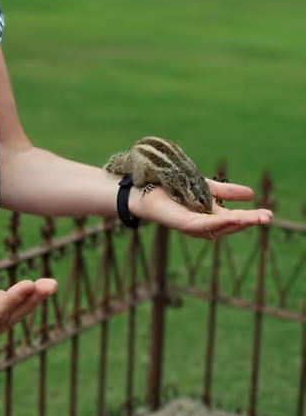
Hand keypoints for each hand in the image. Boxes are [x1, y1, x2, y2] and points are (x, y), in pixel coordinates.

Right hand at [0, 272, 57, 348]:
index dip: (12, 300)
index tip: (28, 285)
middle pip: (9, 315)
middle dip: (30, 298)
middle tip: (49, 284)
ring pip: (16, 312)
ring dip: (34, 298)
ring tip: (50, 284)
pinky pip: (15, 307)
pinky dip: (29, 297)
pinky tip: (42, 288)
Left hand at [129, 178, 272, 240]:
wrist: (146, 186)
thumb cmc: (173, 187)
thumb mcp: (206, 187)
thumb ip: (227, 192)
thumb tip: (252, 194)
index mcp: (210, 217)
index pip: (234, 220)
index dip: (251, 218)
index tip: (269, 214)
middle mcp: (203, 225)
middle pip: (231, 227)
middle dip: (250, 222)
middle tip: (268, 217)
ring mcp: (193, 226)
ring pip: (220, 228)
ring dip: (238, 223)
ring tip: (256, 218)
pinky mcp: (183, 224)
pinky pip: (202, 225)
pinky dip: (216, 222)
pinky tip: (229, 219)